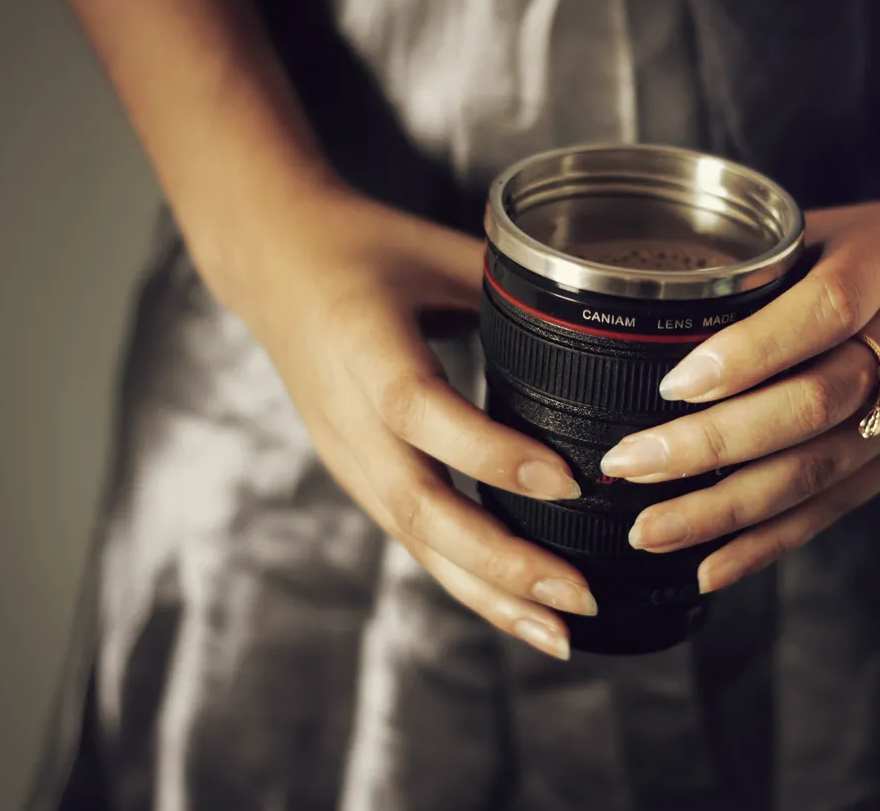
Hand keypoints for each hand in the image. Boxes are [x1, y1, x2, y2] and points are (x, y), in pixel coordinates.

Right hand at [229, 187, 595, 659]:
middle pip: (417, 505)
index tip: (566, 481)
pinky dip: (465, 578)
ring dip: (487, 592)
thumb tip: (609, 317)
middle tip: (579, 595)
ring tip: (558, 632)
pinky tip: (516, 609)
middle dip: (501, 561)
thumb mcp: (436, 249)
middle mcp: (347, 415)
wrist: (270, 261)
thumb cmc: (362, 246)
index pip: (421, 410)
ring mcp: (346, 453)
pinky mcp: (356, 473)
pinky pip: (411, 536)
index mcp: (364, 345)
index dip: (490, 452)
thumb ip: (515, 288)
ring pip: (414, 539)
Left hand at [600, 183, 879, 592]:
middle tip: (627, 464)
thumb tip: (650, 299)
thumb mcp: (843, 227)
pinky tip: (708, 570)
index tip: (674, 381)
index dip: (750, 353)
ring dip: (726, 510)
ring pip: (816, 470)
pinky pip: (833, 508)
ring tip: (646, 530)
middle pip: (811, 407)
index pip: (821, 314)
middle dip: (712, 444)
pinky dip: (769, 544)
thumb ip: (763, 262)